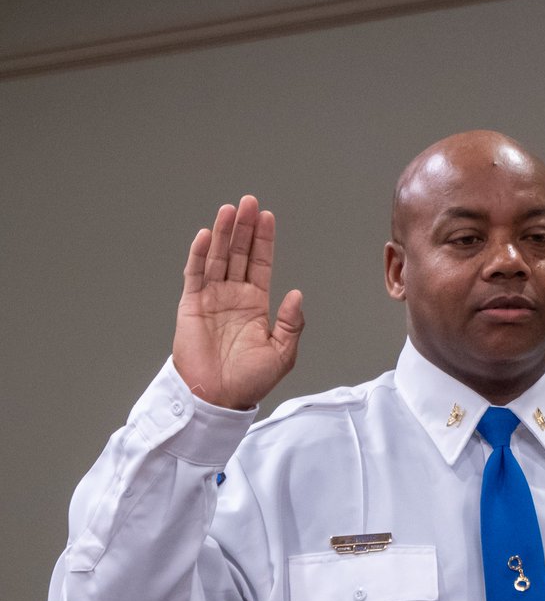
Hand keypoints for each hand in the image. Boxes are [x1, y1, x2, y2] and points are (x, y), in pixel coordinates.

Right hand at [173, 195, 303, 408]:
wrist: (218, 398)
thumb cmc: (249, 380)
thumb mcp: (282, 352)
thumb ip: (291, 322)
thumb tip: (297, 294)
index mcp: (256, 304)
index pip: (260, 264)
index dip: (263, 241)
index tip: (267, 217)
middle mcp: (233, 296)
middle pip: (238, 253)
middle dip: (244, 228)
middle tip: (249, 202)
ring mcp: (212, 298)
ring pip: (217, 258)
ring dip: (222, 233)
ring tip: (230, 210)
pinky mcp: (191, 305)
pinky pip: (195, 275)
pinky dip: (198, 255)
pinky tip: (204, 235)